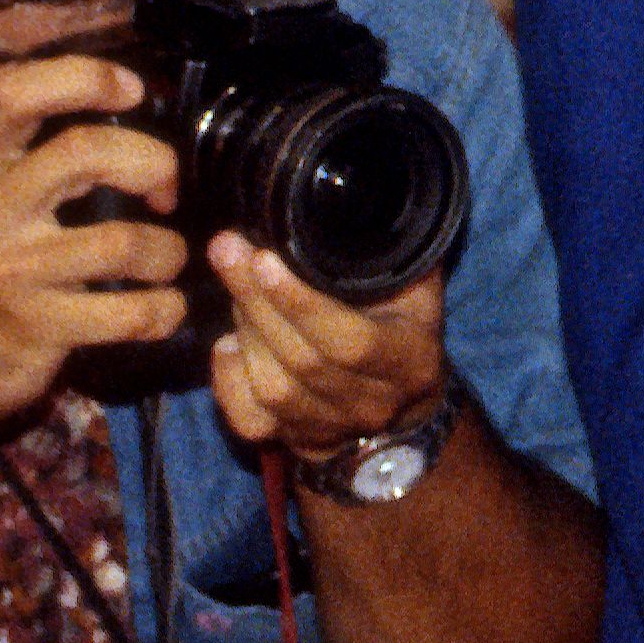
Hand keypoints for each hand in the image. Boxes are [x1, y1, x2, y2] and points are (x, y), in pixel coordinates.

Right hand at [0, 55, 184, 457]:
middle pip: (88, 152)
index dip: (85, 77)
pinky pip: (133, 312)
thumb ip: (9, 154)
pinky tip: (160, 309)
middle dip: (153, 163)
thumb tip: (82, 94)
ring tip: (162, 261)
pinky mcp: (37, 327)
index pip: (16, 94)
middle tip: (165, 192)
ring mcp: (10, 271)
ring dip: (168, 252)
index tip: (132, 90)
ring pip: (126, 241)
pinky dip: (165, 311)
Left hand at [198, 240, 449, 465]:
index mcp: (410, 363)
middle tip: (227, 250)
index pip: (352, 342)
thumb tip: (360, 199)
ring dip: (245, 332)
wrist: (404, 403)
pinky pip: (249, 420)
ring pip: (273, 388)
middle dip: (256, 301)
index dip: (302, 304)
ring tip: (235, 287)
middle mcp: (374, 404)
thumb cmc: (404, 328)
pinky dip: (227, 381)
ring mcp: (332, 429)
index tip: (265, 258)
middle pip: (302, 361)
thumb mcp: (416, 290)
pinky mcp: (294, 443)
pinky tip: (228, 347)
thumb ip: (393, 254)